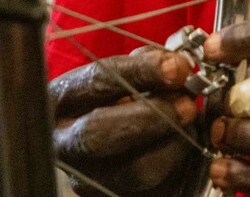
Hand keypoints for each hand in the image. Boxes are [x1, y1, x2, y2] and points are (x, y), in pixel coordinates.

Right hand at [48, 48, 202, 195]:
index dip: (140, 72)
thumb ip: (143, 66)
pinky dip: (180, 166)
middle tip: (188, 104)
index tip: (177, 67)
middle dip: (151, 116)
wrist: (102, 144)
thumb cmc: (111, 100)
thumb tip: (177, 66)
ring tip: (192, 124)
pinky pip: (155, 189)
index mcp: (57, 100)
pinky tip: (187, 146)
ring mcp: (85, 179)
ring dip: (174, 144)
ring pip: (135, 170)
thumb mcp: (117, 75)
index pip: (95, 81)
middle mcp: (62, 144)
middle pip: (99, 134)